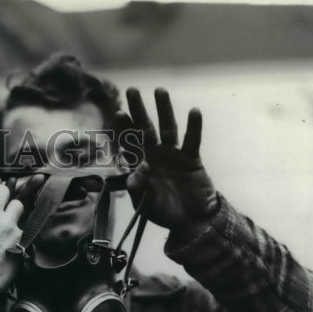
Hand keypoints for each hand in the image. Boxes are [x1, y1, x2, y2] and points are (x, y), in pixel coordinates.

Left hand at [116, 88, 218, 230]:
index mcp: (140, 165)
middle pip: (145, 129)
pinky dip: (194, 126)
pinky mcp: (191, 158)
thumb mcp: (145, 203)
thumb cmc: (163, 212)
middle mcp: (154, 155)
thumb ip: (137, 187)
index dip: (123, 129)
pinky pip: (192, 140)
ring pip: (167, 128)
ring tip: (159, 90)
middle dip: (138, 110)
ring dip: (164, 110)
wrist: (190, 221)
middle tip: (131, 90)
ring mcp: (173, 155)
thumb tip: (137, 169)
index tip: (118, 112)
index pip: (128, 143)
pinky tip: (194, 111)